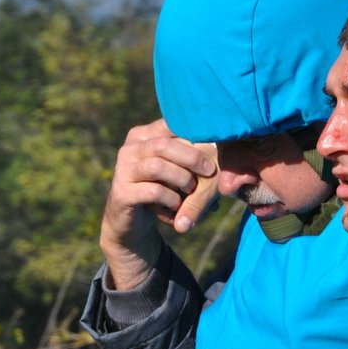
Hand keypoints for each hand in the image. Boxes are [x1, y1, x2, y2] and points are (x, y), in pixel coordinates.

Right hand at [99, 119, 217, 289]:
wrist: (132, 224)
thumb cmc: (161, 191)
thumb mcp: (176, 171)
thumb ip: (190, 154)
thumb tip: (225, 140)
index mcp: (142, 136)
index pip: (169, 125)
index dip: (193, 134)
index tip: (213, 146)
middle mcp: (129, 149)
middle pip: (163, 144)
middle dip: (192, 158)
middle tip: (209, 172)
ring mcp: (123, 170)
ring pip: (157, 166)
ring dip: (182, 180)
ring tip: (191, 192)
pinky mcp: (122, 193)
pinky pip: (153, 191)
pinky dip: (172, 200)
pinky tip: (176, 208)